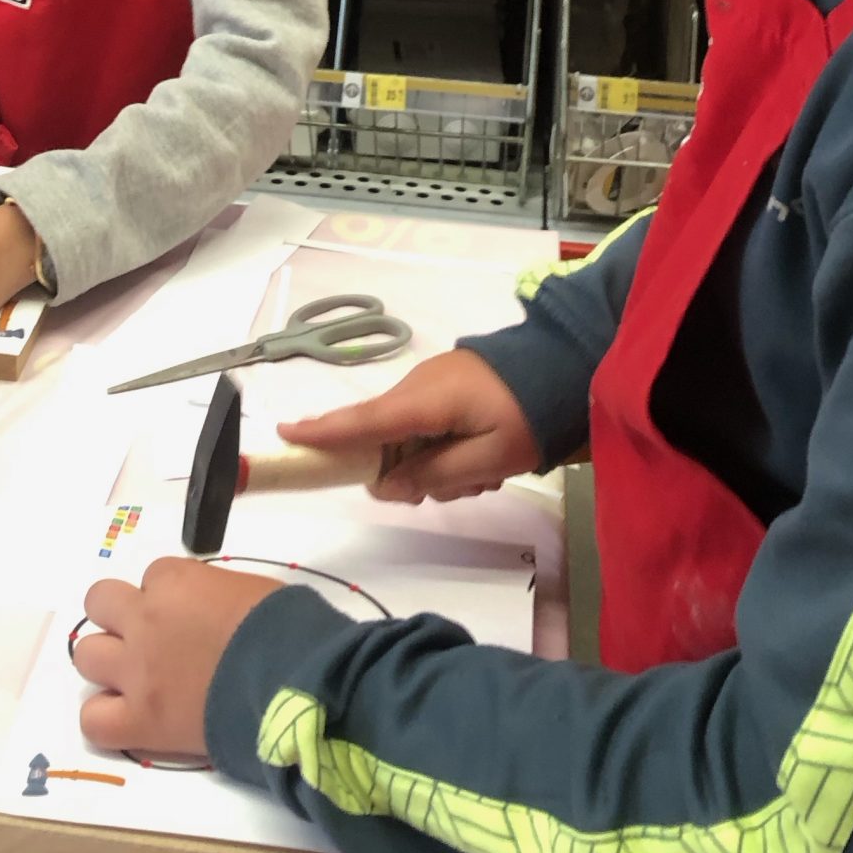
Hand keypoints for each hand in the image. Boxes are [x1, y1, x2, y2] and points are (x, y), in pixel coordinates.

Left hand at [76, 559, 282, 758]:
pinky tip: (129, 717)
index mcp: (176, 581)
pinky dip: (106, 717)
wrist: (296, 686)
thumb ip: (216, 593)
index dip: (170, 596)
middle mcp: (146, 620)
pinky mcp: (140, 721)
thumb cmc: (289, 630)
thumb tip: (212, 610)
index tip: (192, 616)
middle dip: (121, 617)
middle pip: (100, 603)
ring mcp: (136, 671)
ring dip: (109, 662)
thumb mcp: (253, 589)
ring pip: (86, 654)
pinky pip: (93, 719)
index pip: (153, 576)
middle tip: (152, 639)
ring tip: (137, 678)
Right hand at [280, 349, 540, 504]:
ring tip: (484, 472)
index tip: (285, 436)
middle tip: (461, 485)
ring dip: (437, 465)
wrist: (566, 366)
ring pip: (408, 440)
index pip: (363, 422)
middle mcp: (417, 388)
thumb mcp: (490, 458)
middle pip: (383, 440)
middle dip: (410, 472)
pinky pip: (426, 427)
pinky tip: (484, 458)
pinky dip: (446, 449)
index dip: (324, 433)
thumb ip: (435, 475)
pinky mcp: (444, 386)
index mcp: (424, 402)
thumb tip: (386, 486)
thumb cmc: (530, 415)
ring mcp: (430, 384)